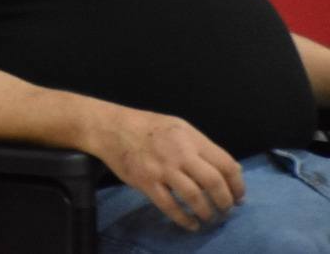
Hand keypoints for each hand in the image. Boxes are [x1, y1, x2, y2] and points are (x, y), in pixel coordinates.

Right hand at [86, 106, 244, 230]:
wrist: (111, 128)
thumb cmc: (148, 127)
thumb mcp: (180, 128)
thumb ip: (203, 148)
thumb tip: (231, 171)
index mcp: (191, 138)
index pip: (226, 164)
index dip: (238, 185)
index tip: (239, 196)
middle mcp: (180, 153)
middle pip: (214, 182)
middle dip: (225, 202)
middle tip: (226, 210)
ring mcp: (162, 169)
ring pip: (194, 197)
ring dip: (207, 212)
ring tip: (209, 217)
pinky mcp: (146, 182)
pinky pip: (170, 206)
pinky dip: (184, 219)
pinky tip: (190, 223)